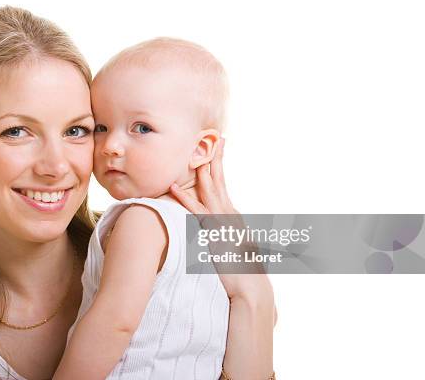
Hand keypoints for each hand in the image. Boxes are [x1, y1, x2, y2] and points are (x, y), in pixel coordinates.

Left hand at [169, 138, 272, 303]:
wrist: (251, 286)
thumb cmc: (244, 269)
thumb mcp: (235, 245)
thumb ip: (227, 233)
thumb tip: (218, 229)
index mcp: (233, 213)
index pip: (222, 183)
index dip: (218, 163)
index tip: (216, 147)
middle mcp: (229, 212)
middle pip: (218, 179)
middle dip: (213, 157)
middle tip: (209, 137)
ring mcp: (222, 221)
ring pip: (208, 189)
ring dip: (199, 169)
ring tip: (191, 152)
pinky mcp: (214, 233)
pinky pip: (196, 212)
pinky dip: (184, 199)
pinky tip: (173, 188)